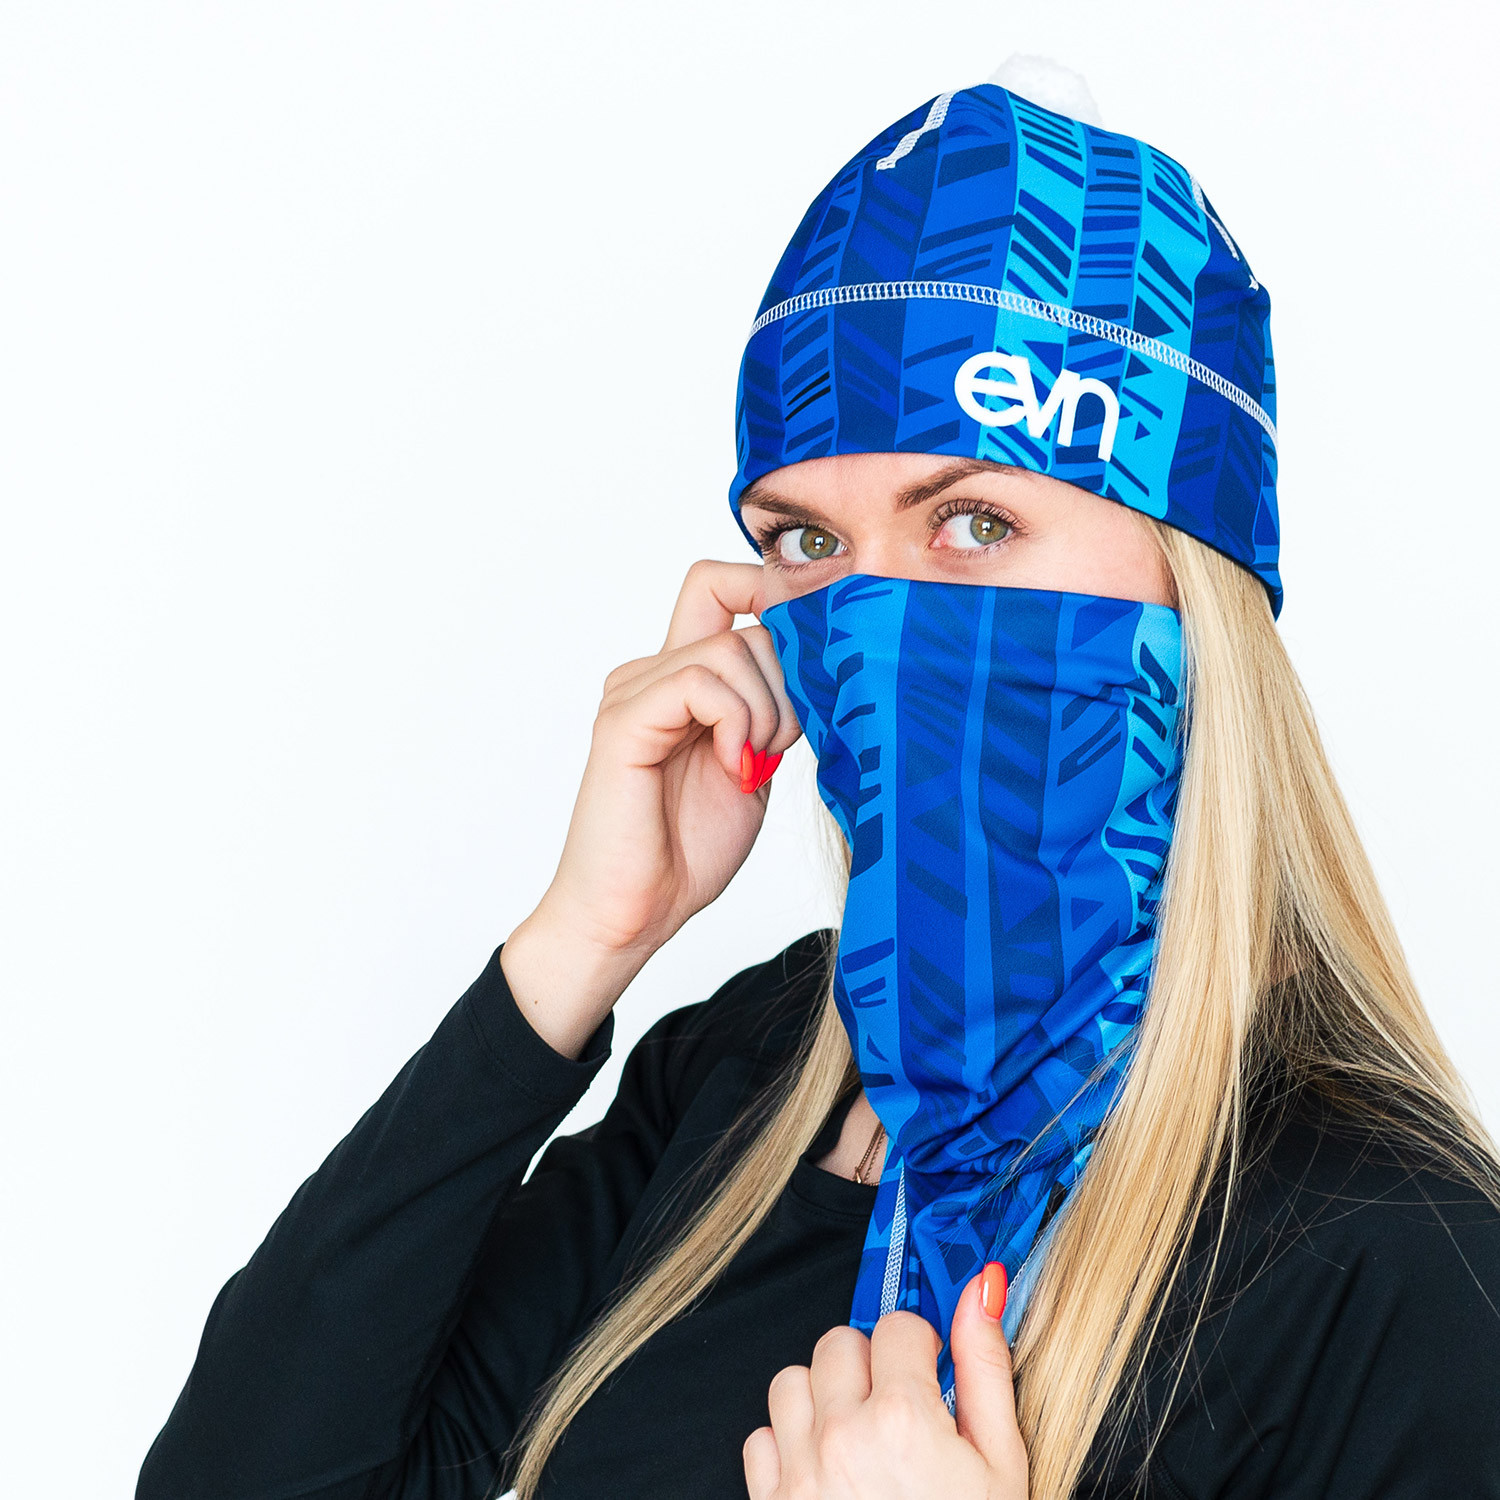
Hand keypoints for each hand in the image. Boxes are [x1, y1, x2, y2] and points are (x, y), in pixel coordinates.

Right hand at [501, 560, 801, 1054]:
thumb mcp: (756, 763)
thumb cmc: (687, 851)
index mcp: (682, 678)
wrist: (634, 914)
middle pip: (744, 616)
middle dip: (787, 681)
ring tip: (748, 767)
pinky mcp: (624, 720)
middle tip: (774, 750)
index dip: (773, 592)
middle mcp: (652, 672)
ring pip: (733, 647)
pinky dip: (736, 722)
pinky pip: (701, 680)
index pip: (723, 584)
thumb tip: (826, 663)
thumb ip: (775, 711)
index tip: (814, 652)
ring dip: (766, 712)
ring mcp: (633, 691)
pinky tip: (732, 768)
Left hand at [743, 1265, 1027, 1499]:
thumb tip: (980, 1284)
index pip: (897, 1325)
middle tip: (899, 1411)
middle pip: (839, 1342)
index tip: (931, 1378)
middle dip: (871, 1366)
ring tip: (860, 1438)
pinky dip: (788, 1447)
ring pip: (792, 1381)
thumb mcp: (1001, 1463)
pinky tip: (827, 1472)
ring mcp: (799, 1473)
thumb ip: (986, 1367)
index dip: (920, 1349)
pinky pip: (759, 1439)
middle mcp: (840, 1436)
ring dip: (824, 1398)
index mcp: (903, 1419)